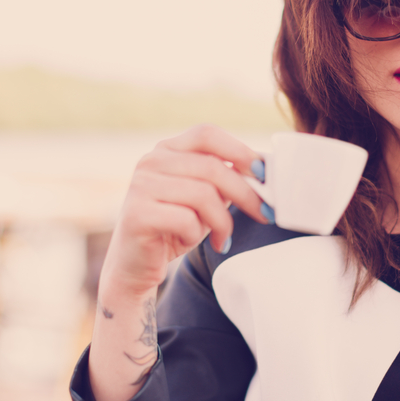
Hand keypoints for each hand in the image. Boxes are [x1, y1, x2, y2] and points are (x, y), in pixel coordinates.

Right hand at [101, 124, 268, 296]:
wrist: (135, 266)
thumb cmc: (173, 229)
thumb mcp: (204, 199)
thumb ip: (225, 180)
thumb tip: (264, 170)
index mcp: (167, 150)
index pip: (207, 134)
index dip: (240, 151)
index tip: (263, 174)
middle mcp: (150, 162)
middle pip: (212, 167)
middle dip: (246, 193)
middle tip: (265, 214)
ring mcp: (141, 186)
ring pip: (203, 195)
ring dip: (223, 222)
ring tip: (223, 237)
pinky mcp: (138, 215)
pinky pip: (186, 220)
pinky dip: (198, 235)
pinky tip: (191, 242)